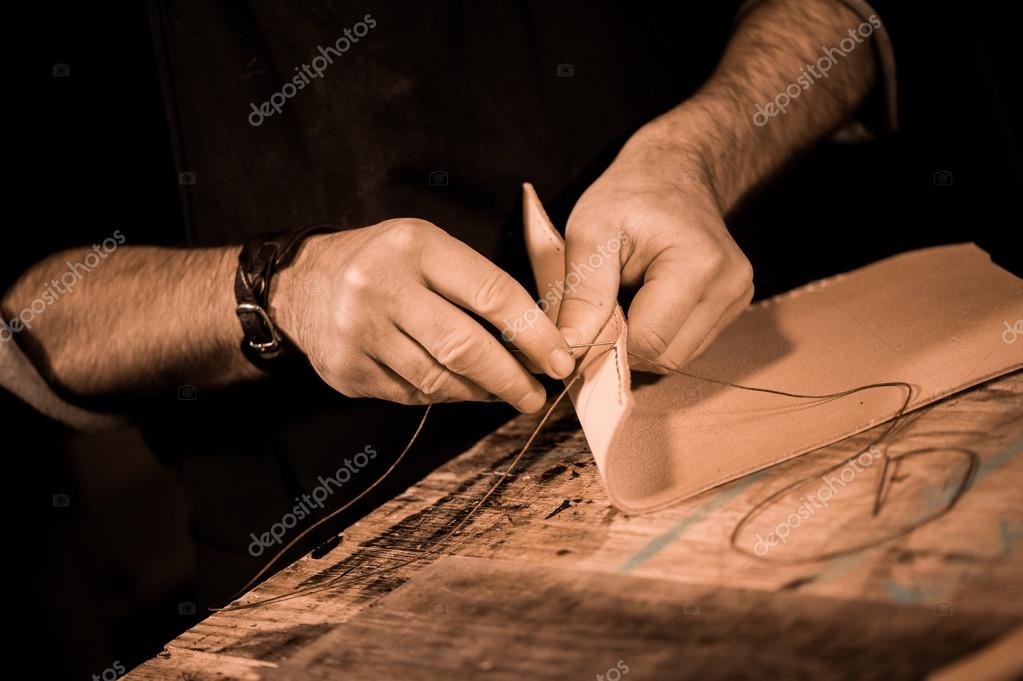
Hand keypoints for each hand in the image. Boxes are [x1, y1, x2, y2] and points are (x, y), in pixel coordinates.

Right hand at [271, 219, 575, 411]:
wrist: (301, 282)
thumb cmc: (387, 263)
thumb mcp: (429, 247)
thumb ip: (478, 285)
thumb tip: (538, 341)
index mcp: (416, 246)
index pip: (492, 294)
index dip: (535, 334)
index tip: (561, 360)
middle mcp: (382, 286)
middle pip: (465, 347)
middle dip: (512, 379)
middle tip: (537, 395)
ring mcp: (359, 332)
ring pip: (440, 380)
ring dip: (481, 392)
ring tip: (504, 392)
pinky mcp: (346, 369)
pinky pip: (412, 395)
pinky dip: (445, 396)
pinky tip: (460, 389)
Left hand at [558, 121, 753, 370]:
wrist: (672, 170)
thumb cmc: (627, 196)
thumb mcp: (590, 233)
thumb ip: (581, 296)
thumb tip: (567, 354)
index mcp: (699, 265)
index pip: (649, 342)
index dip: (607, 344)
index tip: (581, 325)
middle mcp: (730, 287)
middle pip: (666, 357)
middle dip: (624, 346)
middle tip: (600, 310)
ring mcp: (738, 298)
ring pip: (677, 358)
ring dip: (641, 342)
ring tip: (624, 299)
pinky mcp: (733, 306)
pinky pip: (687, 345)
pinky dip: (658, 335)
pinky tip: (645, 302)